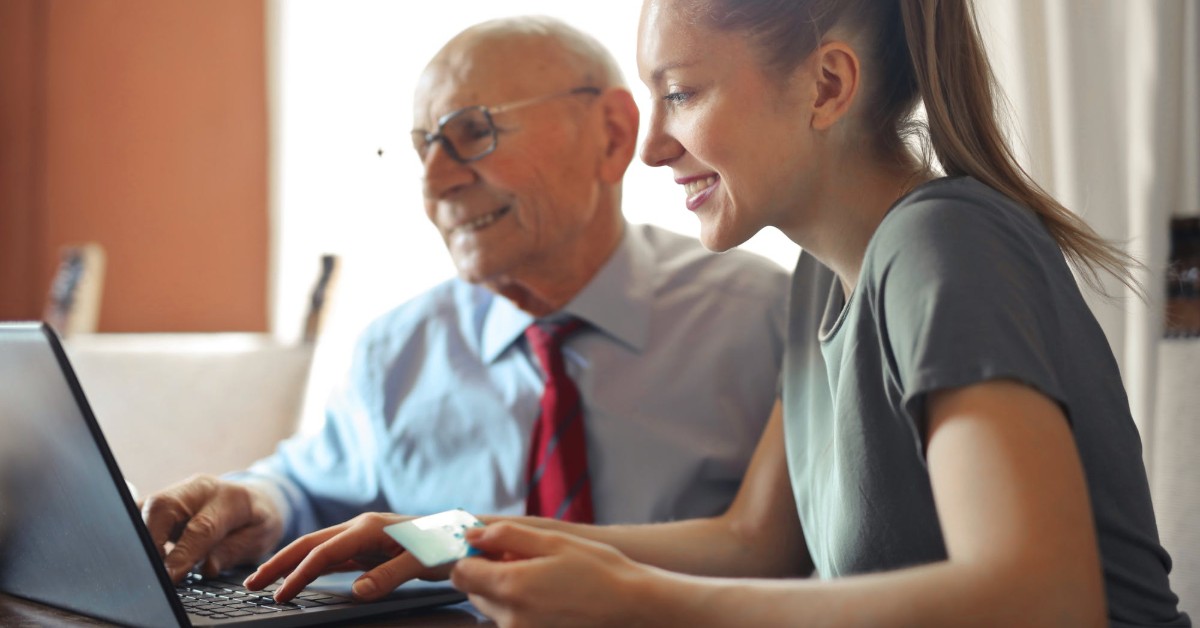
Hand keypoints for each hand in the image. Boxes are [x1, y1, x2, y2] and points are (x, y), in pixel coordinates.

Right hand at [141, 474, 283, 582]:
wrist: (254, 498)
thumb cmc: (256, 520)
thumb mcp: (260, 538)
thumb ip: (233, 551)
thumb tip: (207, 567)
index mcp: (230, 498)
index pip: (201, 527)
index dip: (183, 553)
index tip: (170, 576)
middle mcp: (199, 489)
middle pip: (162, 507)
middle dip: (151, 541)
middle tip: (152, 572)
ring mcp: (178, 491)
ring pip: (146, 507)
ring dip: (140, 537)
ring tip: (145, 565)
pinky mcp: (162, 500)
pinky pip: (140, 512)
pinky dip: (136, 532)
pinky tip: (139, 553)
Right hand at [244, 512, 450, 603]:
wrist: (464, 534)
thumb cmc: (446, 545)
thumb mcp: (422, 563)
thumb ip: (390, 576)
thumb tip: (356, 591)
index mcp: (369, 528)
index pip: (324, 553)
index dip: (299, 574)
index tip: (280, 595)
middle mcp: (361, 527)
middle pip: (309, 544)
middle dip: (278, 563)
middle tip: (251, 584)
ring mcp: (362, 536)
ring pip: (317, 548)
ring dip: (290, 563)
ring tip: (265, 581)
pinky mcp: (367, 546)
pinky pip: (332, 556)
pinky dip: (310, 566)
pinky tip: (298, 576)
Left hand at [452, 522, 649, 626]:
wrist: (631, 606)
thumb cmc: (598, 569)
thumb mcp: (553, 540)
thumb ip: (507, 535)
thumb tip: (472, 535)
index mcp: (511, 586)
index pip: (461, 573)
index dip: (472, 556)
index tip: (491, 547)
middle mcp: (510, 617)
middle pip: (475, 591)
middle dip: (490, 573)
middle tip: (524, 559)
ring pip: (492, 607)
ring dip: (505, 590)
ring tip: (541, 578)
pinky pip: (511, 621)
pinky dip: (520, 607)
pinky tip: (548, 596)